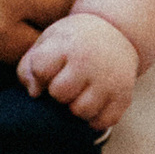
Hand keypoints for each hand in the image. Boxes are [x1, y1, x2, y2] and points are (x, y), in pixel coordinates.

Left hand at [18, 9, 140, 130]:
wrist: (117, 31)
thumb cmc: (74, 41)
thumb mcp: (49, 41)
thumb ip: (29, 66)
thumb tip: (34, 93)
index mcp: (68, 44)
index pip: (41, 70)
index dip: (41, 73)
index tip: (51, 66)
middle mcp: (91, 62)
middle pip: (59, 94)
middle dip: (58, 91)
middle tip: (67, 81)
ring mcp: (110, 80)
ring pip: (81, 111)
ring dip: (76, 107)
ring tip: (80, 94)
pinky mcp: (124, 96)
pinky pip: (103, 122)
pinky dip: (95, 119)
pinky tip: (94, 104)